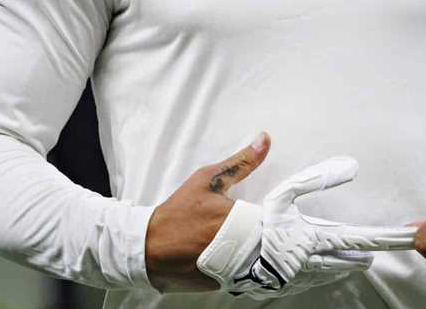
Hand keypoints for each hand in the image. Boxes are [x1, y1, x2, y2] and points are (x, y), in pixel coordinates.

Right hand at [145, 134, 270, 291]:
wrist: (149, 247)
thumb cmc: (180, 211)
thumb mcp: (208, 180)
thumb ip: (241, 162)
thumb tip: (265, 139)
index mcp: (235, 218)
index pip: (274, 221)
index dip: (276, 218)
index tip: (273, 215)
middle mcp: (235, 247)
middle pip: (270, 244)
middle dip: (268, 236)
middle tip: (257, 229)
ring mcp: (229, 270)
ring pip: (260, 263)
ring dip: (259, 255)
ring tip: (246, 243)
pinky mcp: (223, 286)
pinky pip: (245, 277)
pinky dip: (244, 268)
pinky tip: (234, 257)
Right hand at [199, 154, 416, 299]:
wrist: (154, 254)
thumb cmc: (179, 213)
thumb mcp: (207, 179)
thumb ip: (240, 162)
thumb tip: (265, 138)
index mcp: (257, 216)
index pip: (300, 197)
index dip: (327, 181)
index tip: (350, 169)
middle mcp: (264, 246)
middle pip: (320, 247)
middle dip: (353, 246)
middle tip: (385, 242)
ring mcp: (259, 270)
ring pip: (310, 270)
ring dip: (338, 264)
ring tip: (364, 258)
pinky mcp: (250, 284)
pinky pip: (290, 284)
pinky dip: (312, 279)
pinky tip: (325, 274)